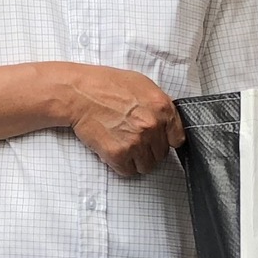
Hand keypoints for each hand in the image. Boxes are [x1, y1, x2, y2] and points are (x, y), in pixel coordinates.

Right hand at [62, 64, 182, 177]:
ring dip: (136, 160)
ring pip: (146, 166)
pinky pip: (128, 171)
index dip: (166, 140)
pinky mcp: (119, 154)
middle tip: (133, 139)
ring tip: (123, 146)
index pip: (177, 139)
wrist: (80, 94)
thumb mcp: (143, 85)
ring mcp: (136, 142)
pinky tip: (114, 150)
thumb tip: (167, 123)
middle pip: (161, 155)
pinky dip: (121, 165)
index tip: (158, 140)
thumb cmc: (107, 85)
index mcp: (162, 108)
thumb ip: (159, 106)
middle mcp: (152, 126)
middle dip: (149, 150)